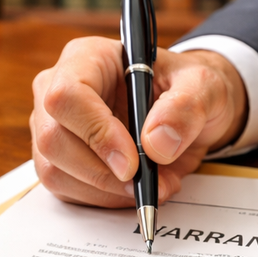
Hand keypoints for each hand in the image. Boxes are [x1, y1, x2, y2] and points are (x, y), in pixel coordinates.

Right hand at [30, 37, 246, 206]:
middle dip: (103, 172)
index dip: (96, 132)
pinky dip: (105, 199)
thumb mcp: (204, 86)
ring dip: (107, 190)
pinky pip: (67, 191)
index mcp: (88, 58)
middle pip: (53, 139)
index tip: (132, 162)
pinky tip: (136, 187)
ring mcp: (54, 127)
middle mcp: (58, 89)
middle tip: (147, 182)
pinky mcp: (60, 161)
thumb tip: (156, 143)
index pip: (68, 95)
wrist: (187, 115)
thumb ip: (186, 108)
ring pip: (55, 171)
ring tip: (153, 183)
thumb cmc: (189, 90)